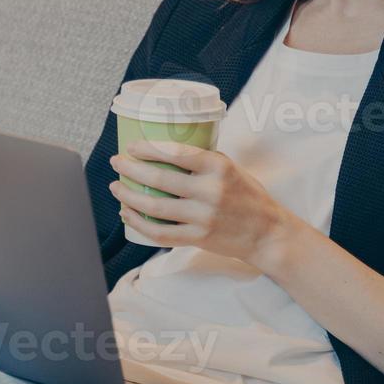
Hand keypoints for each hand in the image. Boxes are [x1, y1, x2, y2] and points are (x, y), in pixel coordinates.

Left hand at [108, 139, 299, 267]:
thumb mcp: (231, 168)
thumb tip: (163, 149)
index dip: (148, 149)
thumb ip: (202, 160)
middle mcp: (211, 191)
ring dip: (128, 196)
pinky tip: (127, 213)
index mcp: (219, 167)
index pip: (176, 153)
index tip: (131, 146)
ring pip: (155, 207)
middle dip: (131, 169)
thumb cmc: (247, 196)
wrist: (267, 233)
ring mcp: (204, 216)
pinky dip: (139, 223)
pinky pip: (160, 232)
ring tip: (116, 186)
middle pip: (159, 180)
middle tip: (117, 162)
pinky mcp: (198, 238)